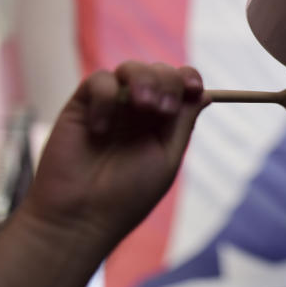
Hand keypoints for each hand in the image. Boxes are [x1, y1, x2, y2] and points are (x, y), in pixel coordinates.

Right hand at [24, 62, 209, 249]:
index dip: (188, 78)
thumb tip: (205, 94)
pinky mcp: (81, 105)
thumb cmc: (126, 197)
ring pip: (131, 68)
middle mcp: (137, 110)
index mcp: (161, 122)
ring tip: (143, 106)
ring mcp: (110, 106)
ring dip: (143, 80)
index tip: (193, 88)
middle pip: (160, 71)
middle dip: (167, 83)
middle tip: (162, 110)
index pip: (180, 85)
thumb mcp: (166, 159)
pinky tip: (100, 129)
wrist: (80, 217)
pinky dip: (105, 97)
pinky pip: (99, 80)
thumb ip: (182, 124)